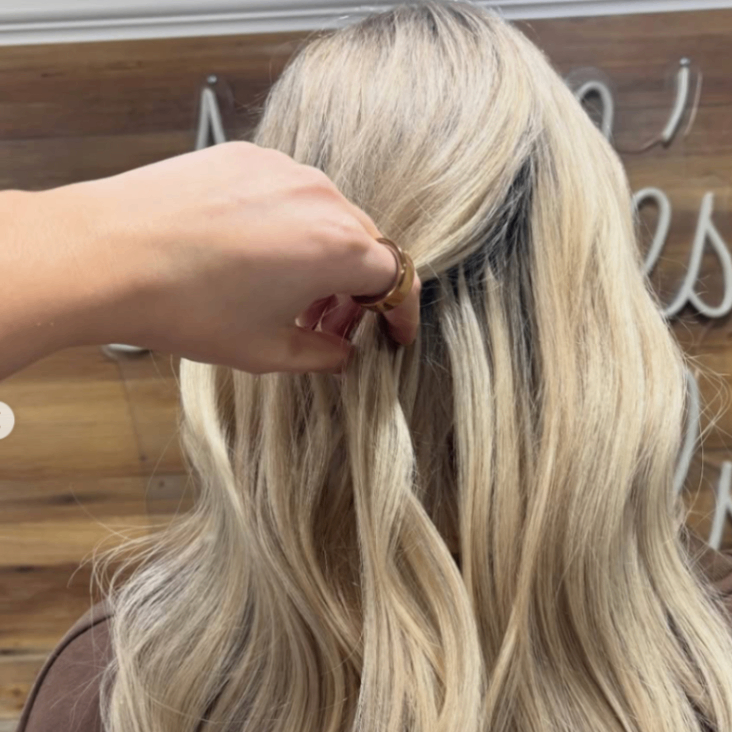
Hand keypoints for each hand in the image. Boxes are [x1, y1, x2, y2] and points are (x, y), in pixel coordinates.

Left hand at [2, 142, 420, 377]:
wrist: (108, 255)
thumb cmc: (186, 306)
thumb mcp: (265, 350)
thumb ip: (321, 354)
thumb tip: (341, 354)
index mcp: (336, 248)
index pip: (395, 278)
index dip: (400, 312)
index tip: (395, 333)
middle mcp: (319, 198)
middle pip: (363, 246)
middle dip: (357, 291)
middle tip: (331, 327)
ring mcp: (281, 169)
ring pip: (327, 217)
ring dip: (323, 258)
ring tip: (290, 296)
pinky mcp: (244, 156)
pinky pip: (288, 193)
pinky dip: (289, 227)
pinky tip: (255, 258)